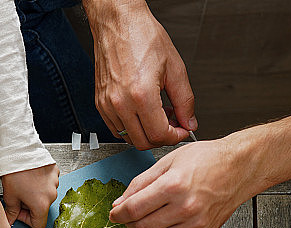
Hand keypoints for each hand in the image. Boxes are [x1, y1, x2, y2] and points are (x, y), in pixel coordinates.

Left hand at [1, 163, 59, 227]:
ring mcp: (55, 184)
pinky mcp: (55, 173)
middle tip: (17, 196)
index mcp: (41, 205)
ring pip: (45, 196)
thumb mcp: (10, 196)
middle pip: (41, 209)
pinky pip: (48, 184)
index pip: (38, 225)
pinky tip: (30, 177)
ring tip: (23, 184)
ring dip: (35, 194)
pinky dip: (40, 184)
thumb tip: (10, 220)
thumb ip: (11, 212)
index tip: (19, 212)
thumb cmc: (16, 171)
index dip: (26, 220)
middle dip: (29, 206)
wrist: (21, 150)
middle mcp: (51, 196)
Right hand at [84, 0, 195, 149]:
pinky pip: (115, 128)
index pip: (160, 134)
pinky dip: (131, 127)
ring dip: (146, 132)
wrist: (118, 23)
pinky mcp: (101, 103)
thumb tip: (189, 122)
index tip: (181, 130)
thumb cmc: (143, 37)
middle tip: (172, 124)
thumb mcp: (175, 68)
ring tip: (157, 114)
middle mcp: (121, 102)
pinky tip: (142, 112)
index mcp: (142, 95)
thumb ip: (185, 101)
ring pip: (129, 137)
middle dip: (162, 137)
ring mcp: (108, 104)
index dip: (175, 136)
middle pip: (143, 142)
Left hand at [109, 141, 255, 227]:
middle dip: (130, 224)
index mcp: (173, 185)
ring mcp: (196, 224)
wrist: (239, 167)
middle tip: (130, 216)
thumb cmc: (207, 159)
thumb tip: (119, 203)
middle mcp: (185, 207)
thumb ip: (140, 183)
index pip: (134, 209)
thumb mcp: (168, 161)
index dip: (118, 214)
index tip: (114, 214)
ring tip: (146, 223)